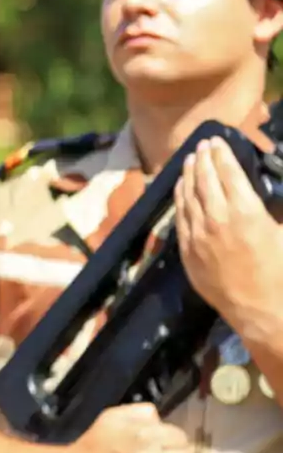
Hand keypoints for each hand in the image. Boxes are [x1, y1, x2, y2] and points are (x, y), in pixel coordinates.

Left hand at [175, 137, 282, 332]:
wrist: (263, 311)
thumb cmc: (281, 271)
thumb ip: (272, 209)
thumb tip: (263, 192)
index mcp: (245, 211)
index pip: (227, 172)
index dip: (220, 154)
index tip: (216, 141)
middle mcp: (216, 218)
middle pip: (203, 180)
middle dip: (202, 159)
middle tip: (202, 145)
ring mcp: (198, 235)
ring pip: (188, 196)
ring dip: (188, 175)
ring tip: (190, 160)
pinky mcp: (187, 251)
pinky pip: (180, 218)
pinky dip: (180, 199)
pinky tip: (181, 189)